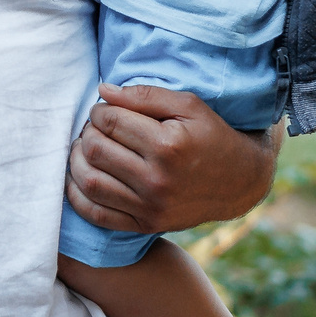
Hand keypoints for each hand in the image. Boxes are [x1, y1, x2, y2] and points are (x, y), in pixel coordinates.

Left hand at [67, 82, 279, 234]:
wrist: (239, 182)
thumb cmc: (211, 136)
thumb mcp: (188, 105)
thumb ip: (144, 94)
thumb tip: (102, 91)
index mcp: (168, 146)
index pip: (110, 122)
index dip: (99, 111)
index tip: (104, 109)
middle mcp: (157, 180)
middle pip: (95, 149)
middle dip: (87, 132)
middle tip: (95, 127)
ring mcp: (150, 207)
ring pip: (90, 181)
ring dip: (76, 160)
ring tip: (84, 148)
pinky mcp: (145, 225)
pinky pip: (96, 214)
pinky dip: (77, 196)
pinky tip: (79, 177)